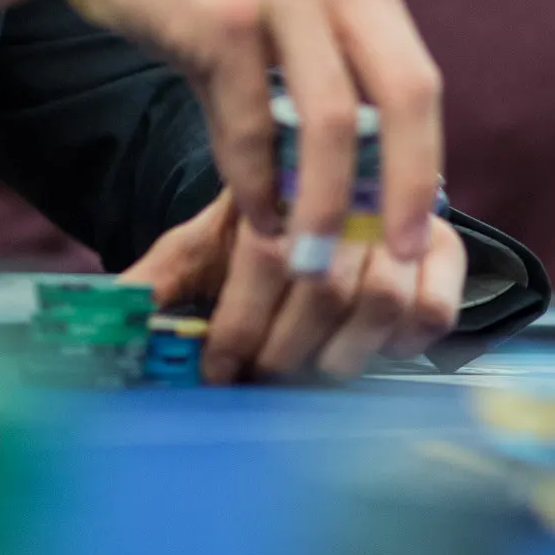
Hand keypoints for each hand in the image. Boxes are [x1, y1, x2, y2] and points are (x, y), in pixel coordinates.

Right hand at [0, 0, 442, 266]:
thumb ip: (312, 49)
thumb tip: (345, 155)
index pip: (418, 76)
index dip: (424, 159)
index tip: (416, 226)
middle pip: (404, 95)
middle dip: (404, 187)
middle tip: (395, 254)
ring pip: (333, 120)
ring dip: (323, 202)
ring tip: (308, 257)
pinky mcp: (222, 16)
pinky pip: (251, 121)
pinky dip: (254, 179)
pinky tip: (252, 211)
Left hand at [124, 189, 466, 380]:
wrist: (323, 190)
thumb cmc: (254, 229)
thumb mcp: (197, 246)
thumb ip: (156, 283)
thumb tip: (109, 321)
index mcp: (278, 175)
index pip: (265, 254)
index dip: (240, 323)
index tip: (219, 369)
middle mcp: (349, 185)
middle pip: (324, 285)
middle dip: (283, 349)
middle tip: (258, 380)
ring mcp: (403, 216)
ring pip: (381, 301)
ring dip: (336, 356)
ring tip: (304, 374)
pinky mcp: (446, 249)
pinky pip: (433, 310)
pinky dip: (400, 345)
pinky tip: (366, 352)